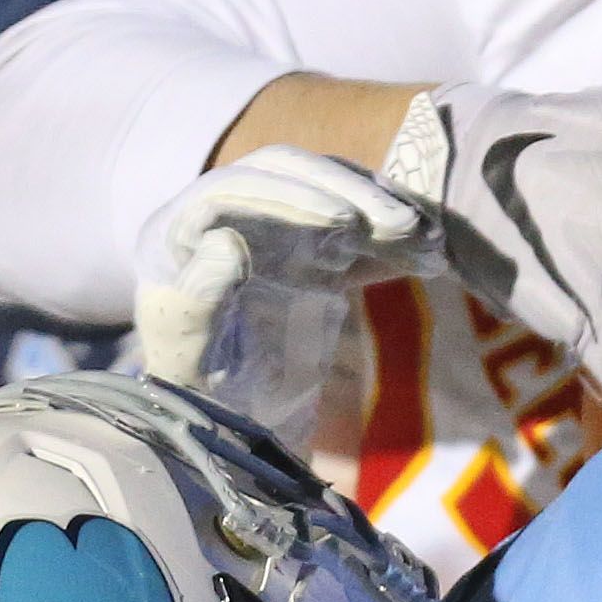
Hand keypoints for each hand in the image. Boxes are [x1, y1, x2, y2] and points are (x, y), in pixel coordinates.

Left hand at [135, 148, 443, 445]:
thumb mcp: (185, 363)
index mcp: (174, 234)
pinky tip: (427, 254)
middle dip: (347, 191)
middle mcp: (218, 216)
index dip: (290, 196)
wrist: (218, 427)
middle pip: (285, 174)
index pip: (233, 189)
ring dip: (377, 207)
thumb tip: (226, 241)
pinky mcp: (303, 251)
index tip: (345, 222)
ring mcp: (264, 228)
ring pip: (323, 191)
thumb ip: (198, 301)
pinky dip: (389, 238)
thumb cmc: (193, 398)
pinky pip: (350, 229)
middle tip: (401, 224)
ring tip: (425, 238)